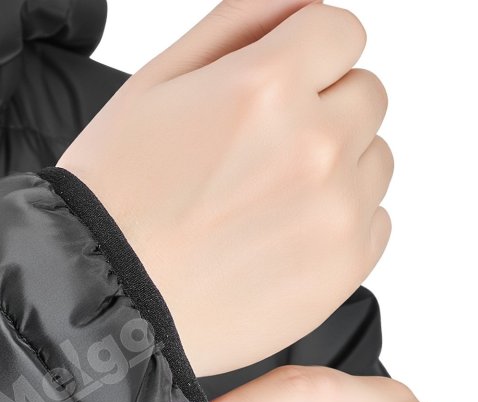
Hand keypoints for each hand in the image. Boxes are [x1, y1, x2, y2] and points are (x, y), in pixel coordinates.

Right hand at [58, 1, 392, 375]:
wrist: (101, 298)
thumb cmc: (114, 198)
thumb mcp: (156, 82)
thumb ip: (240, 21)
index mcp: (266, 86)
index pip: (341, 32)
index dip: (304, 55)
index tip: (277, 87)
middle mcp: (314, 145)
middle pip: (365, 94)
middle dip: (321, 111)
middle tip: (256, 155)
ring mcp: (336, 211)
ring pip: (374, 158)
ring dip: (334, 168)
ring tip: (262, 202)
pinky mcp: (343, 267)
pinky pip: (375, 220)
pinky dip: (338, 223)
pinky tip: (277, 237)